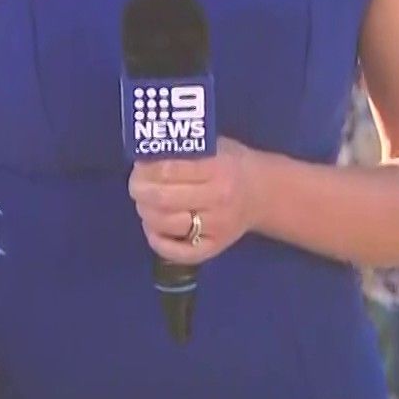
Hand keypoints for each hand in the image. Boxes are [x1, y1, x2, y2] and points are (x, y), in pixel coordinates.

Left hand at [129, 137, 259, 266]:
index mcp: (218, 168)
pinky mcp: (215, 248)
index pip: (169, 169)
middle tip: (135, 185)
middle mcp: (218, 199)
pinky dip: (158, 242)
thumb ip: (184, 150)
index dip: (146, 168)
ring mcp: (217, 227)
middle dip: (140, 192)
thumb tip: (144, 156)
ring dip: (146, 213)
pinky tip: (152, 228)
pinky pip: (179, 252)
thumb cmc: (231, 164)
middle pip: (164, 199)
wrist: (263, 193)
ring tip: (144, 204)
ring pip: (167, 224)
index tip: (138, 165)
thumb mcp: (214, 146)